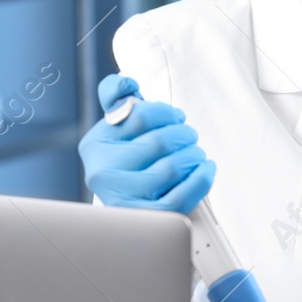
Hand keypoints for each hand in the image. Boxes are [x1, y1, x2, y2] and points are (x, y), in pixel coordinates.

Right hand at [78, 74, 214, 211]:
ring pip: (171, 168)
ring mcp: (121, 198)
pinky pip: (179, 198)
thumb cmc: (132, 159)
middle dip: (184, 135)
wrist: (131, 205)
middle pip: (159, 141)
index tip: (176, 118)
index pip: (142, 115)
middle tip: (190, 137)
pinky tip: (205, 169)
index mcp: (95, 143)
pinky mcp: (144, 218)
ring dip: (194, 156)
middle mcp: (101, 171)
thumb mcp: (120, 125)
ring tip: (196, 154)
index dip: (167, 113)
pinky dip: (200, 180)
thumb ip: (117, 95)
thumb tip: (126, 83)